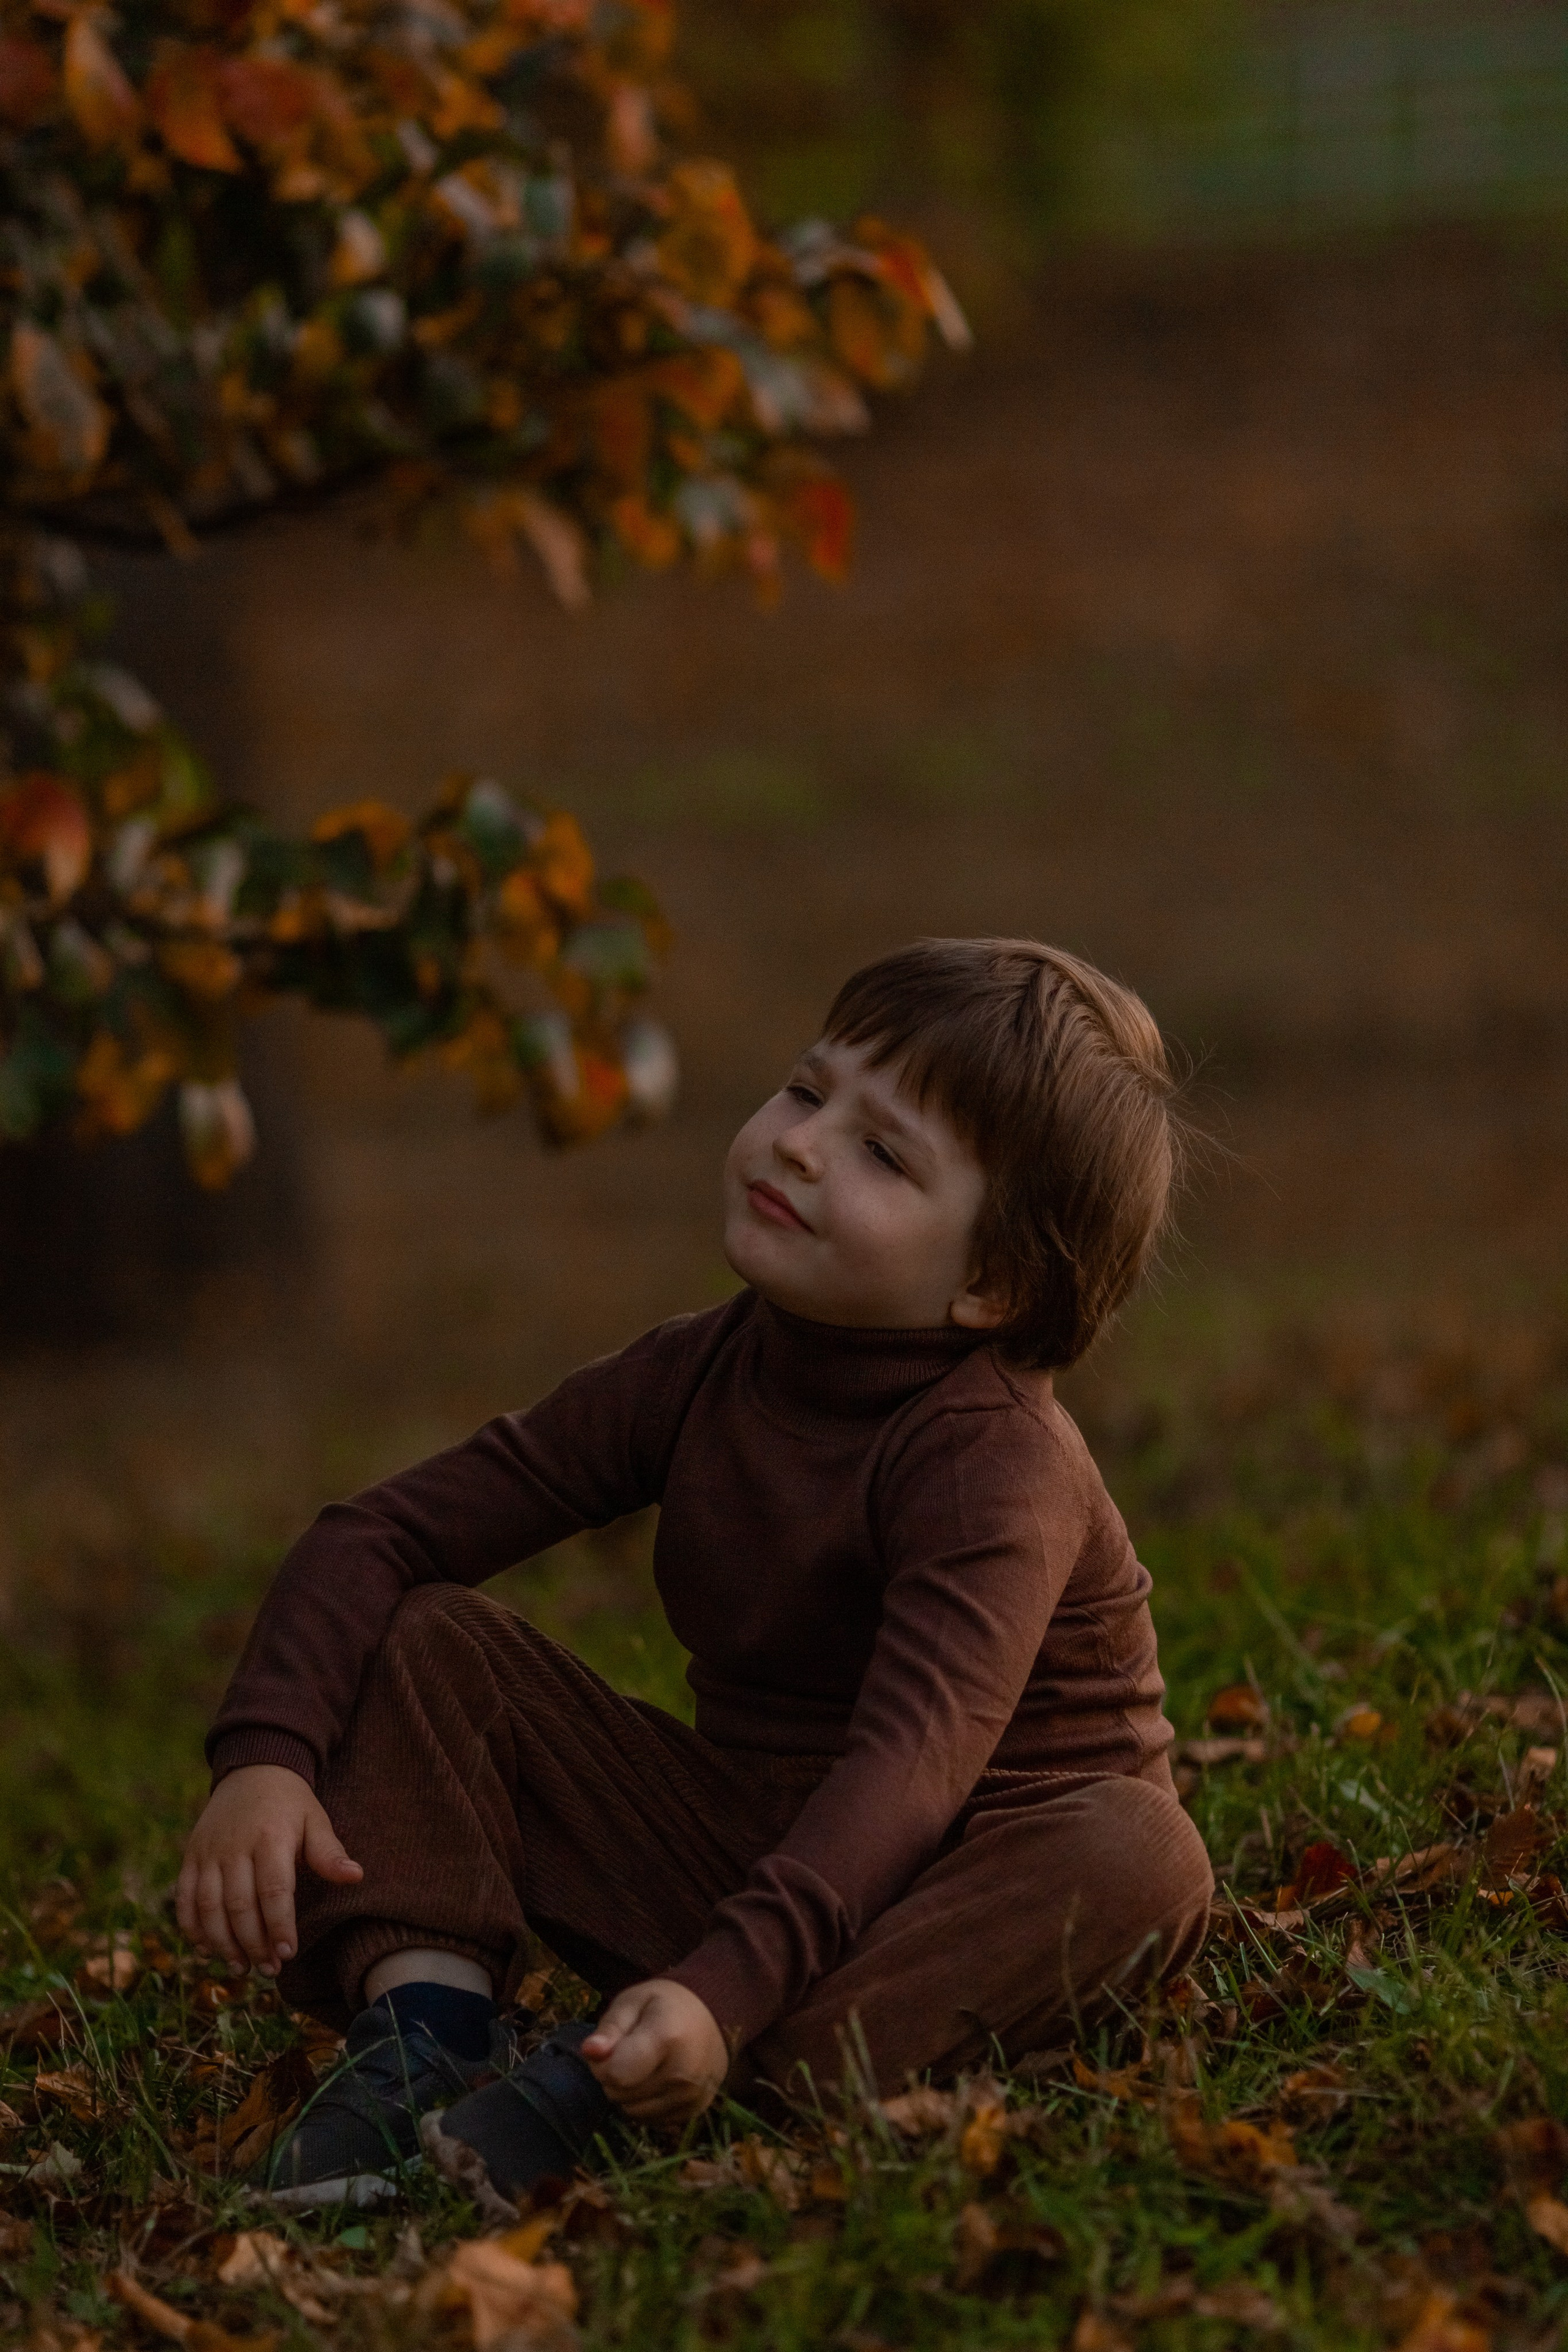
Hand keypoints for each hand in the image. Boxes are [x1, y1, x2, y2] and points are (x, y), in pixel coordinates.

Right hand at [176, 1764, 361, 1977]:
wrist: (252, 1770)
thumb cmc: (290, 1803)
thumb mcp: (315, 1820)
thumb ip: (329, 1853)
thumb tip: (356, 1876)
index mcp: (270, 1837)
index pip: (273, 1890)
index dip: (279, 1925)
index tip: (288, 1953)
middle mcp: (234, 1846)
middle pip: (239, 1905)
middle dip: (254, 1943)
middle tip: (269, 1970)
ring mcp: (208, 1852)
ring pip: (209, 1907)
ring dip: (223, 1943)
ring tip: (241, 1967)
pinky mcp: (191, 1857)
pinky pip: (185, 1898)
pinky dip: (193, 1927)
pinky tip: (208, 1950)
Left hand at [581, 1979, 727, 2124]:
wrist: (714, 2017)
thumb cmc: (666, 2005)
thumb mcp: (634, 2001)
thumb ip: (610, 2027)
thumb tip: (589, 2052)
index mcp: (668, 2038)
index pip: (616, 2075)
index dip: (604, 2063)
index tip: (613, 2046)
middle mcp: (683, 2074)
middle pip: (621, 2095)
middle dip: (614, 2077)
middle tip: (629, 2051)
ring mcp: (692, 2096)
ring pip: (633, 2111)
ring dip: (629, 2093)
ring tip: (644, 2065)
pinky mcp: (695, 2111)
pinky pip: (651, 2120)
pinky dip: (646, 2104)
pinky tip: (657, 2079)